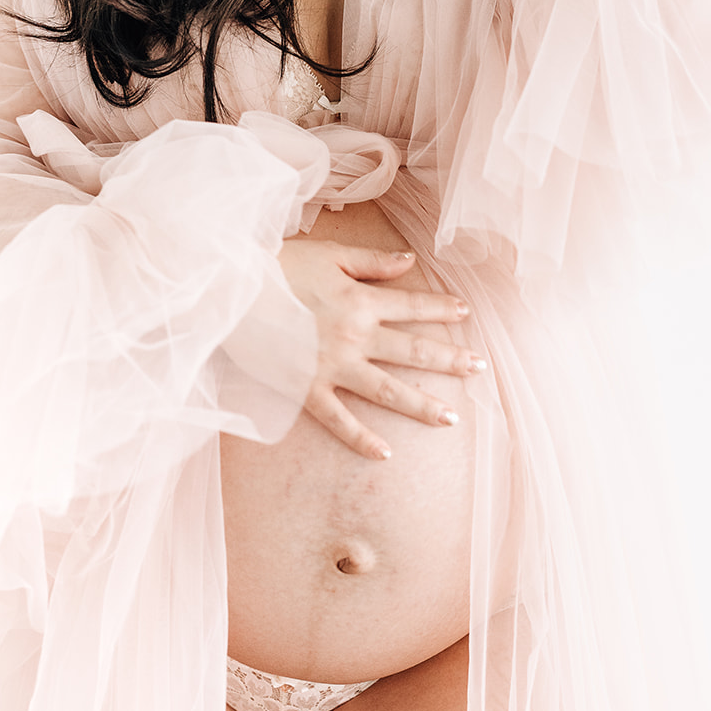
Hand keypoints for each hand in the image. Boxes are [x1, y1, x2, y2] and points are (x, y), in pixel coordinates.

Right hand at [277, 239, 487, 459]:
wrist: (231, 293)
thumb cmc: (277, 267)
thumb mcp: (328, 256)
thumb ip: (371, 261)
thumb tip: (410, 261)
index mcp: (360, 300)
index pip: (411, 305)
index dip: (441, 308)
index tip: (467, 312)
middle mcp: (354, 336)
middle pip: (411, 350)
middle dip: (449, 359)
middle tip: (479, 368)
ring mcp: (332, 366)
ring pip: (387, 389)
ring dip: (422, 405)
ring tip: (452, 418)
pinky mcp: (307, 389)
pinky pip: (339, 420)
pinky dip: (361, 439)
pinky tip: (385, 455)